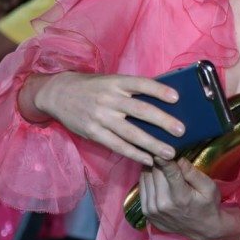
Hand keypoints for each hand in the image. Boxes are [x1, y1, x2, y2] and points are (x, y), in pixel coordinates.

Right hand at [32, 71, 185, 165]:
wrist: (58, 94)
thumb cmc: (93, 87)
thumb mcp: (111, 80)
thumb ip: (131, 89)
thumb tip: (162, 97)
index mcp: (116, 82)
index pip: (141, 84)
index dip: (159, 90)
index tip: (176, 97)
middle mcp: (110, 99)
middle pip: (140, 111)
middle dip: (162, 121)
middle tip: (181, 131)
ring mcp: (101, 117)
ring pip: (130, 133)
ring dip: (152, 144)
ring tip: (169, 153)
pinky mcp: (93, 133)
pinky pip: (117, 146)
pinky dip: (134, 153)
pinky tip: (148, 159)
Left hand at [140, 158, 239, 239]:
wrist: (201, 229)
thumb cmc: (208, 204)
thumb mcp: (208, 187)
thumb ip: (192, 173)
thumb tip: (178, 158)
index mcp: (180, 197)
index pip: (169, 172)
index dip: (162, 157)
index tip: (158, 145)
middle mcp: (162, 204)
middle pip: (154, 172)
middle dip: (158, 159)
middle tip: (162, 148)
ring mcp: (152, 210)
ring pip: (145, 178)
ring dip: (150, 167)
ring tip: (157, 157)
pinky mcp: (146, 213)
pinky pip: (142, 188)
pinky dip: (147, 178)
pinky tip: (154, 172)